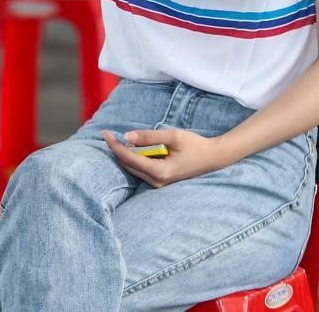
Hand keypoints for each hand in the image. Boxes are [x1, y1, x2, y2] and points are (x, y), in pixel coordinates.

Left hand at [102, 128, 230, 187]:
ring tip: (122, 139)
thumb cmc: (195, 145)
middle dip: (118, 150)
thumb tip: (127, 136)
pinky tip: (134, 148)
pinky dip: (134, 158)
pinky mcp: (160, 181)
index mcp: (160, 171)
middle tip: (109, 134)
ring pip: (133, 168)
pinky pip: (141, 169)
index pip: (129, 159)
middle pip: (128, 165)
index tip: (105, 134)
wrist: (212, 158)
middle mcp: (157, 181)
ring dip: (126, 154)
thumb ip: (149, 136)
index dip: (115, 146)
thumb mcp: (173, 136)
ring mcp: (158, 183)